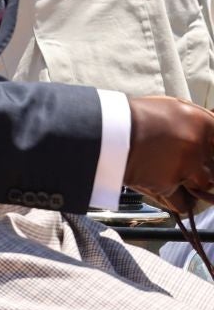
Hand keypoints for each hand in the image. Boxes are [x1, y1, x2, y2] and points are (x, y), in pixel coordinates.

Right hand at [124, 96, 213, 214]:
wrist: (106, 132)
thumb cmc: (136, 116)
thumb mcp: (173, 107)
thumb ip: (199, 119)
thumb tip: (213, 124)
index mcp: (203, 123)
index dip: (212, 149)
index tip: (208, 154)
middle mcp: (198, 146)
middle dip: (206, 168)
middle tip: (192, 165)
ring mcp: (185, 167)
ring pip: (203, 185)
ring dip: (194, 182)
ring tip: (178, 175)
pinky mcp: (169, 185)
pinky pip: (183, 202)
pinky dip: (179, 200)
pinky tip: (171, 191)